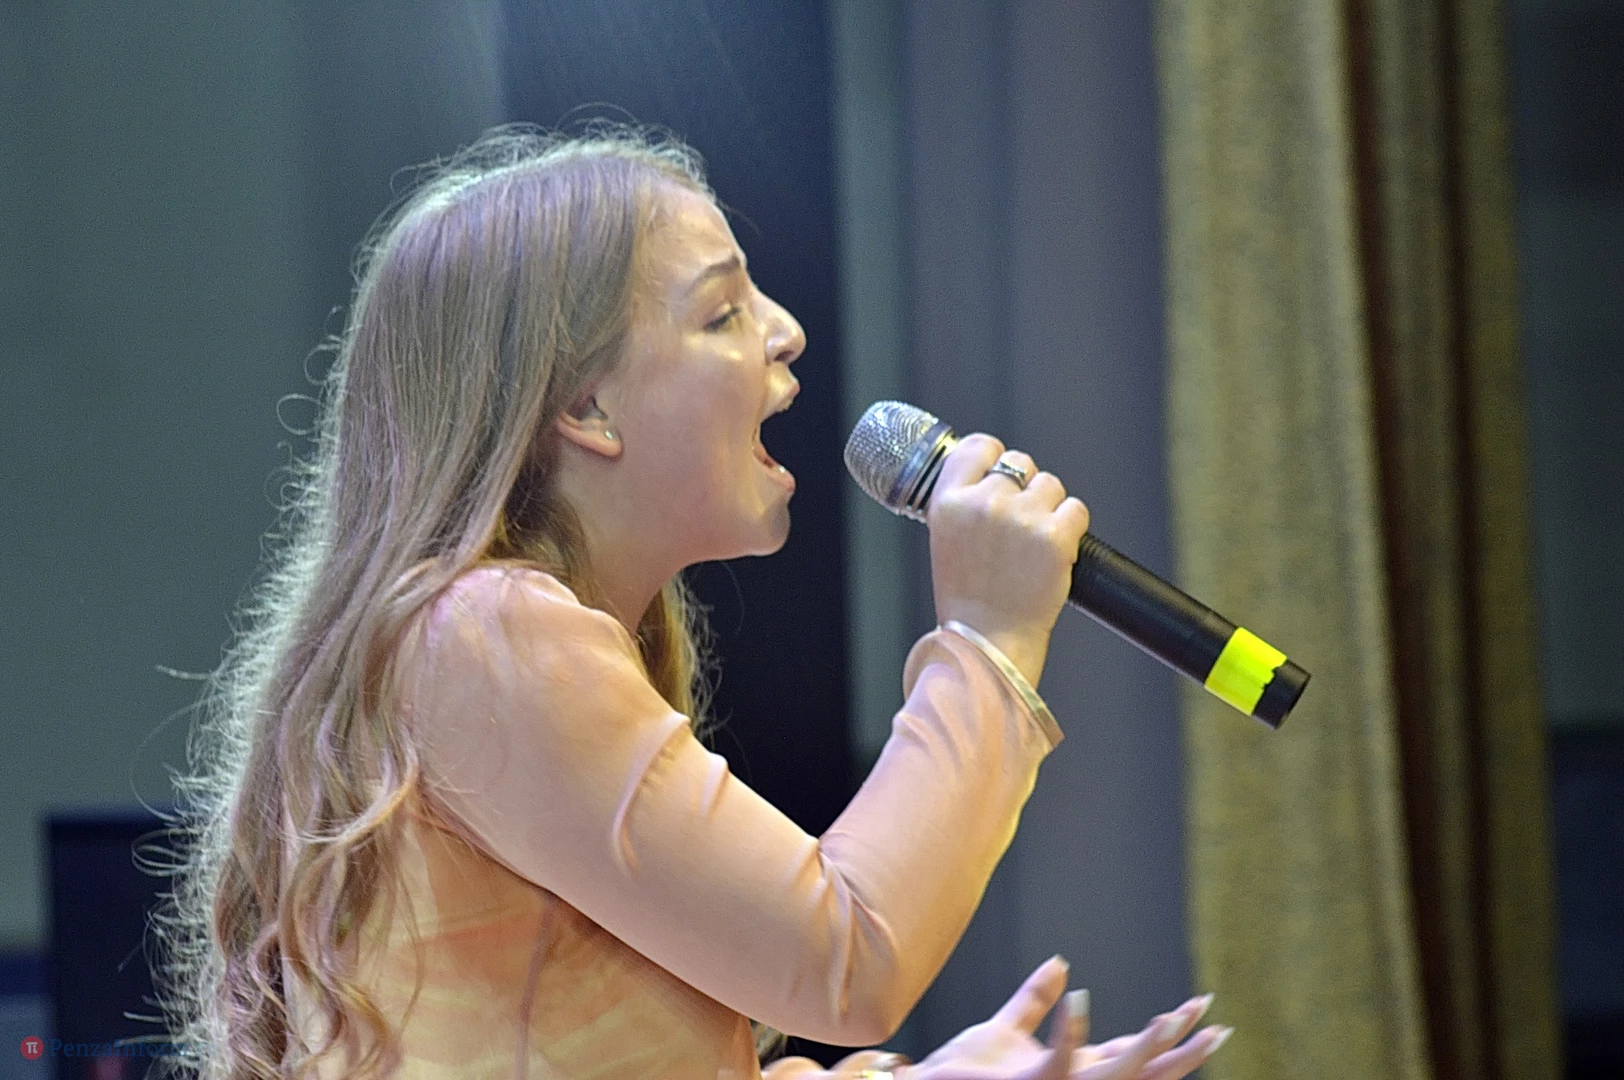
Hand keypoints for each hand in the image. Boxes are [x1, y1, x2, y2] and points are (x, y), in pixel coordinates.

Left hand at [904, 956, 1230, 1079]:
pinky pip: (1058, 1063)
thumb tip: (1060, 964)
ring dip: (1144, 1046)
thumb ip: (1034, 999)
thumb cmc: (961, 1071)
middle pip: (1141, 1070)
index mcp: (1072, 1071)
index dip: (1168, 1033)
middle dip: (1181, 1051)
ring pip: (1115, 1074)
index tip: (1198, 1008)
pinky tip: (1080, 996)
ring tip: (1170, 1014)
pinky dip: (1070, 1032)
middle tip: (1218, 1025)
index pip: (1132, 1051)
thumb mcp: (1003, 1029)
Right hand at [927, 435, 1089, 685]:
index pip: (978, 446)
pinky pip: (1076, 509)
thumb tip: (991, 470)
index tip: (999, 471)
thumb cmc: (968, 597)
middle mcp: (983, 503)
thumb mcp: (945, 539)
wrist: (988, 642)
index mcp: (948, 502)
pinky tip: (1054, 552)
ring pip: (1051, 485)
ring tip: (1033, 545)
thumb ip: (964, 501)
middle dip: (1025, 489)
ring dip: (1050, 508)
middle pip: (1020, 463)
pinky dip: (1072, 528)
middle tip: (1018, 527)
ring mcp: (1020, 518)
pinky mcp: (1055, 536)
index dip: (994, 456)